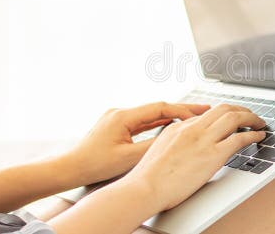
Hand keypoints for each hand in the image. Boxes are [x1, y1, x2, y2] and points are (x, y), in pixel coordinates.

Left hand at [63, 102, 209, 185]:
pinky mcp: (116, 125)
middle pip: (157, 108)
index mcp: (123, 116)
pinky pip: (142, 121)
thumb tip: (174, 136)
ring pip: (151, 114)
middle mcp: (120, 112)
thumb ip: (152, 145)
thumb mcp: (128, 157)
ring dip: (171, 115)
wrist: (70, 167)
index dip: (182, 109)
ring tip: (191, 117)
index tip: (199, 113)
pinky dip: (157, 122)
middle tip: (203, 108)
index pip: (159, 108)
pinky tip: (170, 124)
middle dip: (181, 109)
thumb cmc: (94, 164)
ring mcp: (118, 118)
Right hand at [119, 103, 265, 211]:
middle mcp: (192, 129)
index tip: (232, 119)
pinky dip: (253, 135)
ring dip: (251, 118)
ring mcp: (203, 140)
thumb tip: (187, 148)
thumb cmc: (149, 177)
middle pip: (223, 109)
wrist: (145, 187)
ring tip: (259, 123)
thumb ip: (175, 144)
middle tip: (250, 115)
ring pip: (234, 117)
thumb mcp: (160, 151)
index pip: (207, 115)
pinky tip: (259, 136)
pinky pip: (239, 139)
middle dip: (241, 110)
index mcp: (178, 127)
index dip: (223, 115)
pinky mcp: (212, 155)